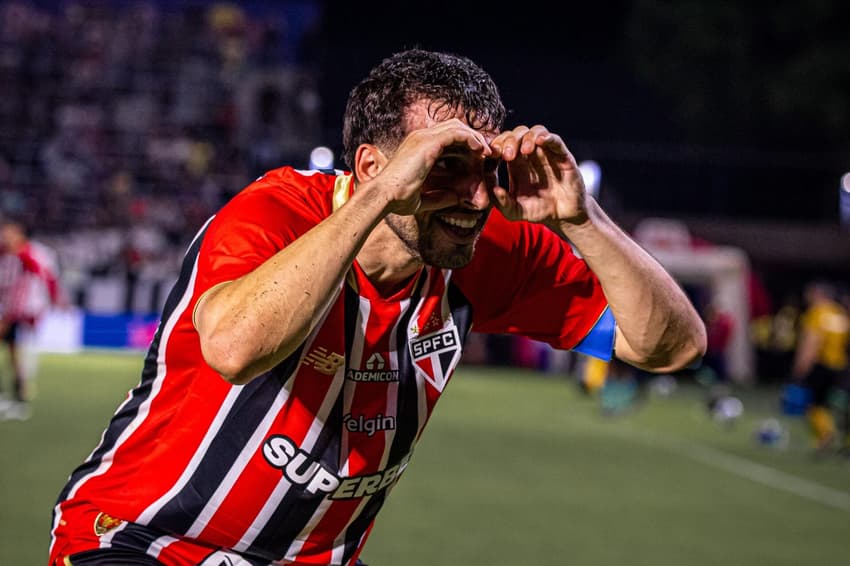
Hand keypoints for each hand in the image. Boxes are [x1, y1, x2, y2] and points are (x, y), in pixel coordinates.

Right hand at [365, 119, 491, 214]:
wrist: (383, 195)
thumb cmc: (396, 199)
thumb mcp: (421, 199)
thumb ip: (439, 197)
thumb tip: (455, 199)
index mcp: (417, 147)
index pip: (445, 136)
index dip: (463, 144)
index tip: (477, 158)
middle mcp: (420, 137)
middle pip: (453, 126)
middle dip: (471, 137)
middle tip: (485, 152)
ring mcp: (423, 137)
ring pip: (457, 126)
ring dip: (474, 137)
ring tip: (486, 151)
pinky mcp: (428, 142)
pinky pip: (457, 133)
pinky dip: (471, 139)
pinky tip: (480, 151)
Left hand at [489, 125, 587, 225]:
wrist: (564, 216)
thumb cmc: (538, 211)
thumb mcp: (515, 211)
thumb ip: (502, 203)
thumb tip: (494, 190)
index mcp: (515, 164)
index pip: (502, 145)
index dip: (495, 146)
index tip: (489, 156)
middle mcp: (530, 155)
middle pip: (516, 135)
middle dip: (509, 141)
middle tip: (506, 156)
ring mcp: (546, 153)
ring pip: (534, 131)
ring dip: (527, 138)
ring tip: (524, 151)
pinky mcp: (562, 156)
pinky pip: (555, 140)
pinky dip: (547, 137)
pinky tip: (540, 141)